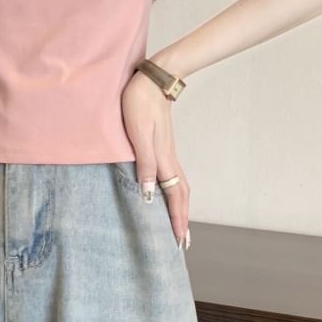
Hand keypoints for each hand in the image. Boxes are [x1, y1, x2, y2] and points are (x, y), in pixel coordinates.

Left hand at [121, 69, 190, 249]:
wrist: (152, 80)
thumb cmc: (139, 103)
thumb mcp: (138, 133)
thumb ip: (144, 163)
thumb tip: (148, 196)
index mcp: (163, 159)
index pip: (174, 196)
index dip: (176, 219)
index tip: (179, 241)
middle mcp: (169, 158)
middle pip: (182, 195)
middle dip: (182, 219)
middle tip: (183, 242)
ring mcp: (168, 152)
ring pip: (179, 186)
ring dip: (180, 207)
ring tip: (179, 224)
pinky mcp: (164, 145)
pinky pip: (173, 176)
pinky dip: (175, 192)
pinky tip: (167, 193)